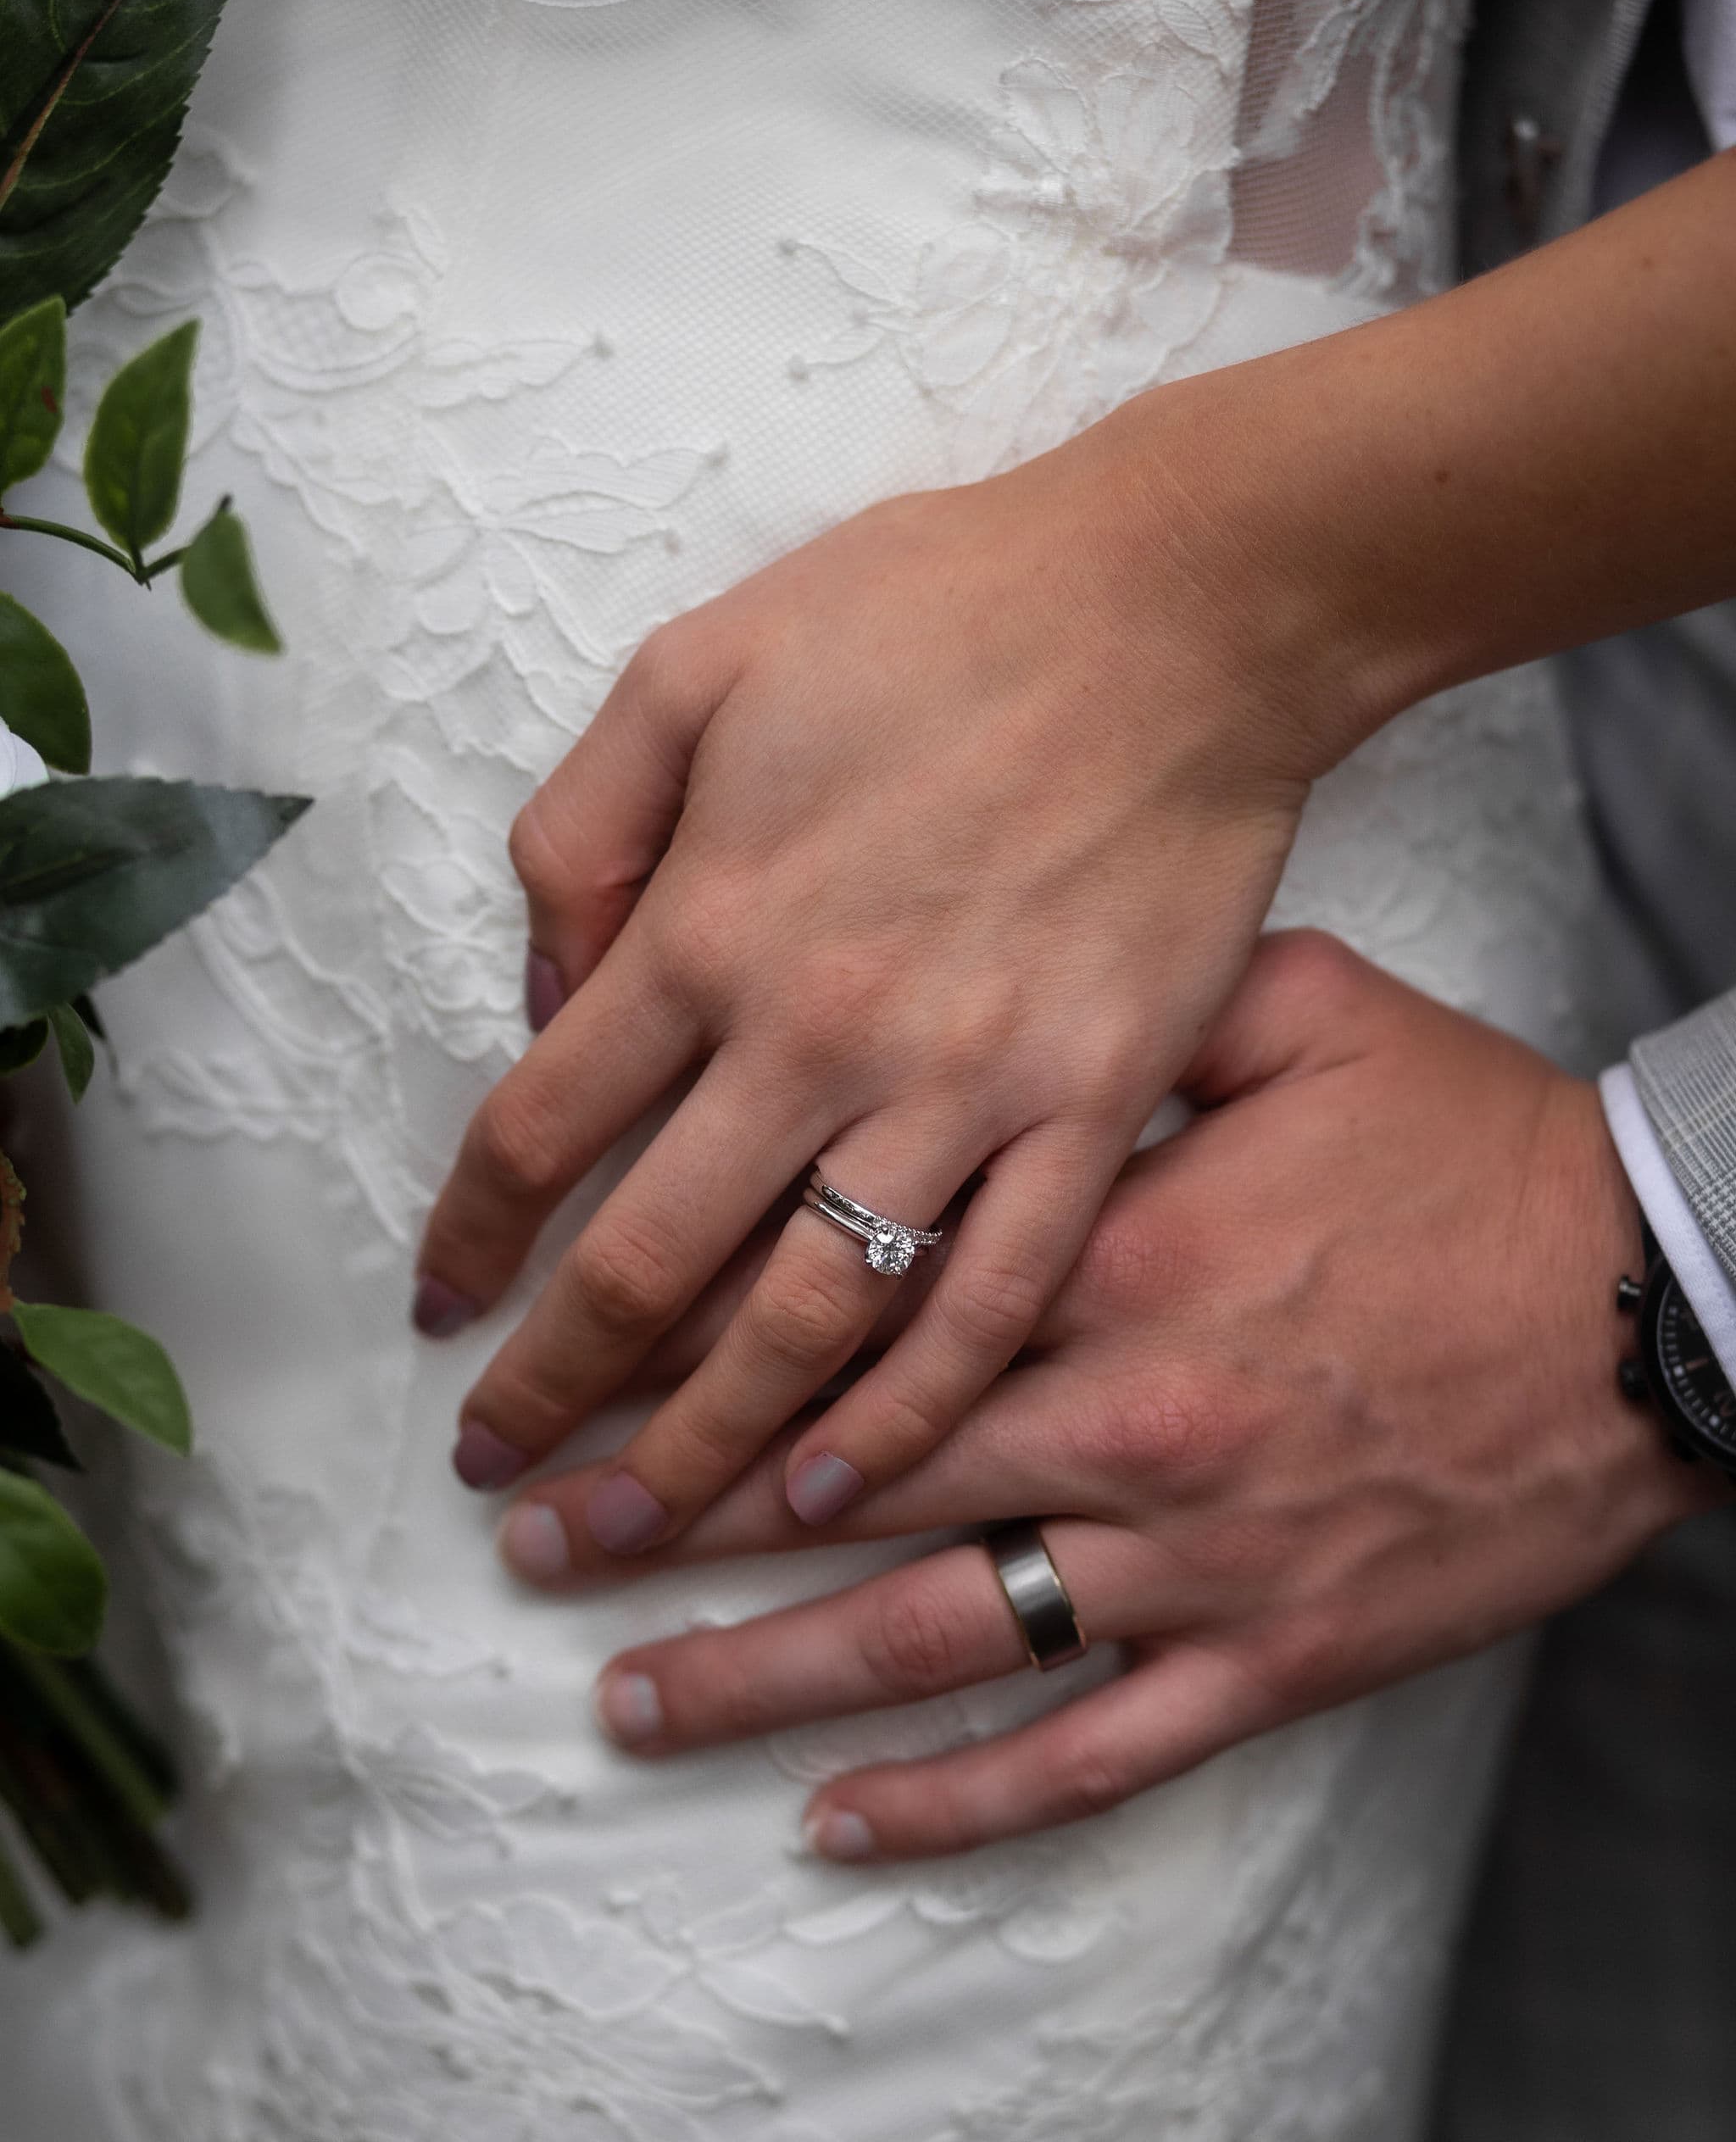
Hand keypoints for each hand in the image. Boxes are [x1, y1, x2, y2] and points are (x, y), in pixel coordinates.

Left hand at [413, 399, 1340, 1538]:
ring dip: (702, 1445)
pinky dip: (911, 1409)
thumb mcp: (698, 661)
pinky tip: (840, 1489)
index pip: (540, 1128)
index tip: (440, 1315)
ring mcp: (964, 1089)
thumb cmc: (937, 615)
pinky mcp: (1093, 1113)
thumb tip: (545, 994)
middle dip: (553, 1391)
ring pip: (804, 1316)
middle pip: (647, 1262)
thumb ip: (586, 829)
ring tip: (628, 1535)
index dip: (472, 1239)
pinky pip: (992, 1298)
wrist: (1182, 606)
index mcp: (708, 924)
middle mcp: (817, 1035)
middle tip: (496, 1480)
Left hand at [492, 934, 1715, 1859]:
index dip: (692, 1355)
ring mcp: (1191, 1562)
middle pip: (844, 1489)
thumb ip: (1126, 1016)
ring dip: (761, 1675)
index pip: (845, 1319)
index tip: (581, 1376)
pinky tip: (835, 1825)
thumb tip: (988, 995)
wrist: (1657, 1302)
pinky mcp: (1267, 1659)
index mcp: (1104, 1259)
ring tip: (620, 1702)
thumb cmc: (1477, 1151)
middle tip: (535, 1544)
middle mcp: (1119, 1423)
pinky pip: (1087, 1754)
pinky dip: (956, 1802)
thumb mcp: (1306, 1017)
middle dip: (671, 1519)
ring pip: (933, 1640)